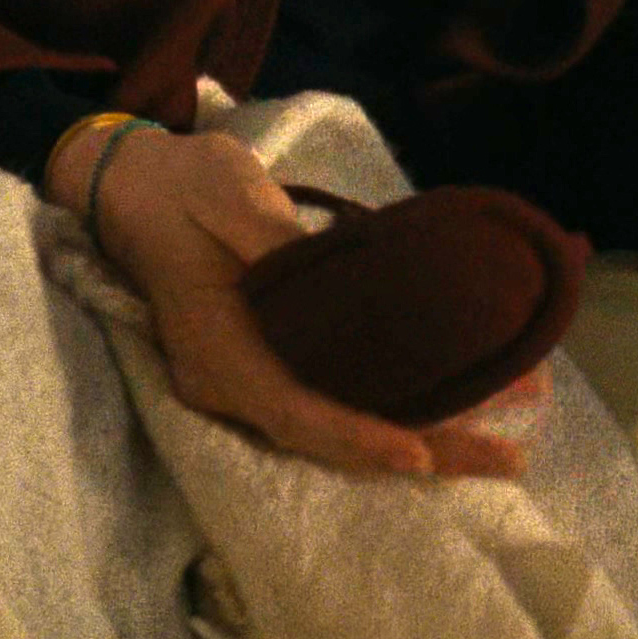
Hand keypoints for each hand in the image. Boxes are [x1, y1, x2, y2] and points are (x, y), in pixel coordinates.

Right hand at [48, 121, 528, 481]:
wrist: (131, 182)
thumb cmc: (180, 184)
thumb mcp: (228, 195)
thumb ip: (279, 246)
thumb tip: (346, 285)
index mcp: (214, 350)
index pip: (292, 412)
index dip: (356, 437)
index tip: (418, 453)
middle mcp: (227, 384)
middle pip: (325, 437)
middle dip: (417, 451)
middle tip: (506, 455)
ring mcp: (245, 380)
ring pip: (333, 429)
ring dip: (414, 436)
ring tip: (499, 444)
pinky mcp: (265, 365)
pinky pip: (329, 403)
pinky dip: (387, 411)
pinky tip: (446, 409)